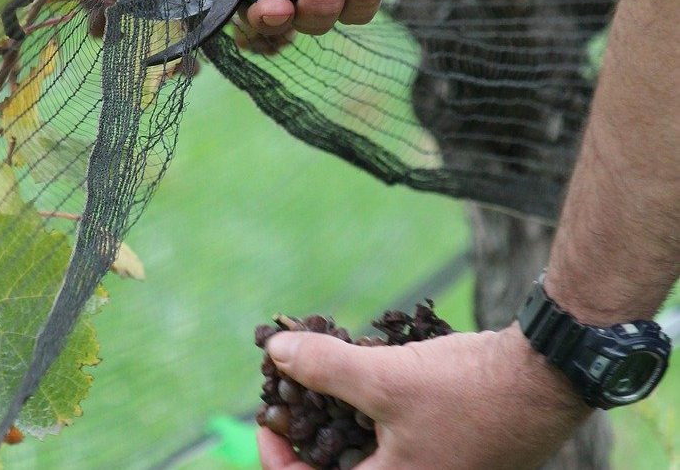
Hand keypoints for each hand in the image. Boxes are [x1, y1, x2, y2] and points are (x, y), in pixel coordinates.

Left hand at [258, 324, 590, 468]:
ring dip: (338, 415)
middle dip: (308, 431)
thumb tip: (274, 353)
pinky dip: (369, 408)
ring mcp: (430, 467)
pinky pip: (390, 435)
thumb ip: (326, 369)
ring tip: (321, 377)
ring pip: (364, 448)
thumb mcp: (385, 379)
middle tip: (291, 393)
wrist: (544, 378)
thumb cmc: (469, 390)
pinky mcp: (443, 446)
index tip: (267, 416)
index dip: (277, 456)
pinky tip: (363, 372)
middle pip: (338, 467)